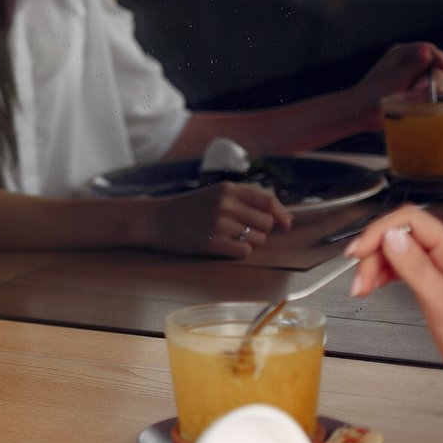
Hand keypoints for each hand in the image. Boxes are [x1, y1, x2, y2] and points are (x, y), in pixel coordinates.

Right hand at [141, 182, 292, 257]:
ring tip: (230, 239)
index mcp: (228, 189)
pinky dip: (239, 252)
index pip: (268, 201)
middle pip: (266, 223)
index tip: (286, 225)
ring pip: (257, 240)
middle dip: (261, 231)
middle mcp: (226, 204)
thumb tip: (277, 216)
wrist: (156, 220)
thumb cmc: (188, 209)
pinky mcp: (212, 242)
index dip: (282, 214)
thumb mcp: (214, 194)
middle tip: (243, 232)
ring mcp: (219, 223)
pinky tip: (225, 247)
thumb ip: (242, 200)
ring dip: (249, 243)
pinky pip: (244, 252)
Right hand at [346, 205, 442, 362]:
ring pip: (394, 248)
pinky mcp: (428, 275)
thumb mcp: (440, 302)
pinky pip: (398, 263)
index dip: (379, 232)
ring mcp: (436, 263)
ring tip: (363, 287)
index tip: (359, 251)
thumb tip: (392, 238)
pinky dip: (380, 272)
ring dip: (372, 265)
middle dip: (372, 254)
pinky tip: (374, 284)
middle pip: (398, 234)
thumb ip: (416, 268)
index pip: (410, 221)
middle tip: (360, 280)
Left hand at [347, 41, 442, 128]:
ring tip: (412, 98)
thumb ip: (413, 66)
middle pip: (436, 64)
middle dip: (433, 78)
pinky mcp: (416, 88)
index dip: (440, 58)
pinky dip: (428, 96)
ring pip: (436, 78)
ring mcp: (414, 75)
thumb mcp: (395, 80)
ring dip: (430, 89)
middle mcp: (409, 61)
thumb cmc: (373, 95)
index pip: (429, 49)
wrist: (362, 112)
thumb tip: (426, 50)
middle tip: (418, 90)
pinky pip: (432, 90)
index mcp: (401, 53)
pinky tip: (416, 102)